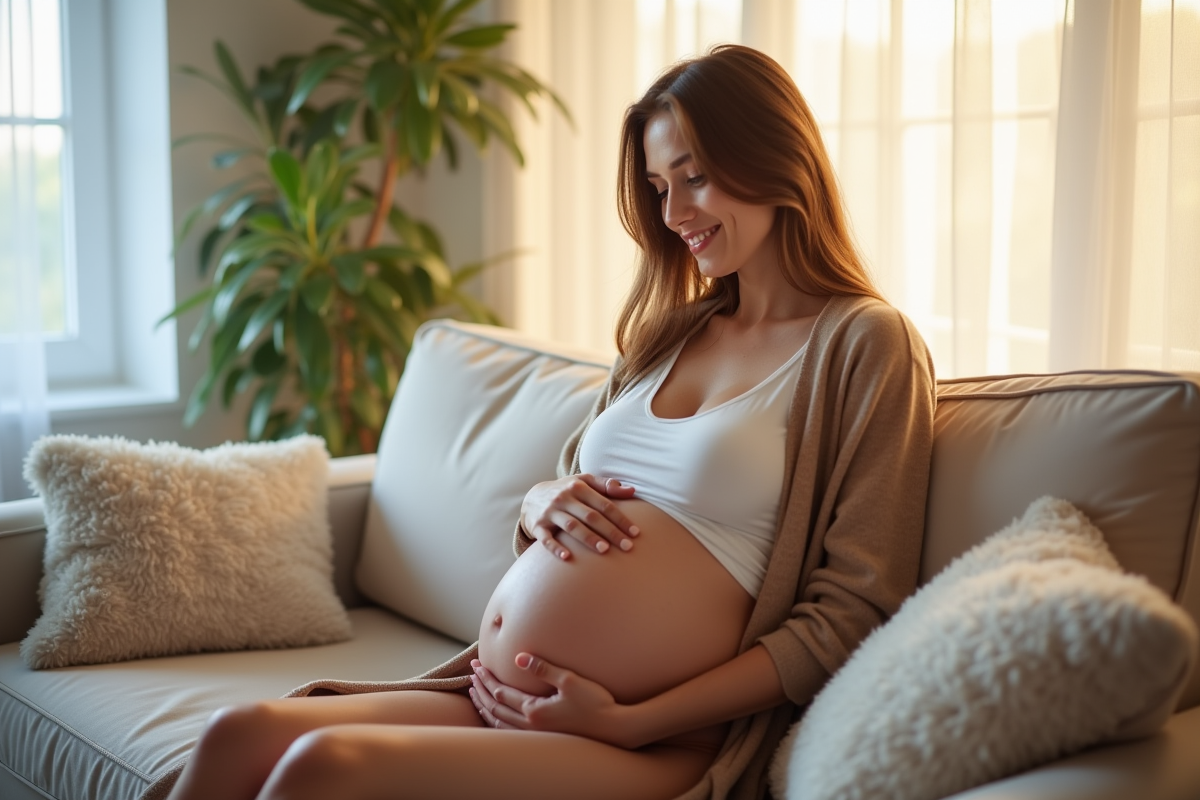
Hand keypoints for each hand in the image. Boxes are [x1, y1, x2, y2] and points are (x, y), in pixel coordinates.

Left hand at [468, 655, 636, 747]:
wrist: (613, 729)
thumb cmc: (595, 703)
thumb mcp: (570, 680)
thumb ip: (543, 668)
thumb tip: (519, 657)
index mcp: (534, 710)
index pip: (500, 692)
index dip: (486, 677)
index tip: (476, 664)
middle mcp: (530, 726)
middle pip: (494, 707)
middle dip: (480, 690)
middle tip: (470, 674)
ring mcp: (535, 735)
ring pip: (498, 722)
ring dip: (484, 706)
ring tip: (475, 695)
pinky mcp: (542, 737)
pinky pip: (508, 730)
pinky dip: (495, 720)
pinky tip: (495, 714)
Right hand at [520, 474, 640, 558]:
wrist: (533, 497)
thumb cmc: (566, 491)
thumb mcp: (584, 482)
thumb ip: (607, 486)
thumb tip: (632, 490)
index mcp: (578, 487)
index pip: (604, 504)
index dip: (620, 519)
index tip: (635, 533)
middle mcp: (564, 498)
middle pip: (590, 516)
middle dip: (610, 532)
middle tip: (626, 547)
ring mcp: (550, 512)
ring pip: (572, 526)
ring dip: (588, 538)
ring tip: (604, 550)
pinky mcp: (538, 526)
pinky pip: (546, 539)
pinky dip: (555, 548)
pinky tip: (567, 557)